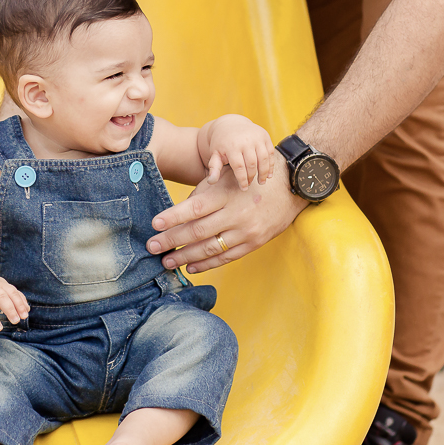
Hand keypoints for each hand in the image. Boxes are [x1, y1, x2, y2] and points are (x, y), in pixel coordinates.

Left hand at [147, 160, 305, 273]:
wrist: (291, 186)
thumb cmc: (251, 178)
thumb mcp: (227, 177)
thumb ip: (204, 192)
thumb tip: (179, 211)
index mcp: (227, 193)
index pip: (195, 207)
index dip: (173, 216)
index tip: (155, 224)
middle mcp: (236, 214)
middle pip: (198, 231)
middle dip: (172, 240)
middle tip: (152, 246)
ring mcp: (246, 231)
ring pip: (210, 248)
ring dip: (185, 256)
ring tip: (166, 261)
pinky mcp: (254, 243)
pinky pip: (226, 257)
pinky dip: (207, 264)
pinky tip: (190, 267)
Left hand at [205, 116, 276, 189]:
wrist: (230, 124)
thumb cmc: (222, 143)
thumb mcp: (215, 154)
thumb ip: (214, 168)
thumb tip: (211, 182)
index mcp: (232, 145)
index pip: (239, 167)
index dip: (242, 179)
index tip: (243, 188)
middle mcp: (245, 140)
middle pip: (252, 164)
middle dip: (252, 177)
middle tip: (250, 184)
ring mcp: (256, 137)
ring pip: (264, 159)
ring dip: (264, 172)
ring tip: (261, 181)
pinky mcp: (264, 136)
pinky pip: (270, 152)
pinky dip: (271, 164)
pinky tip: (269, 174)